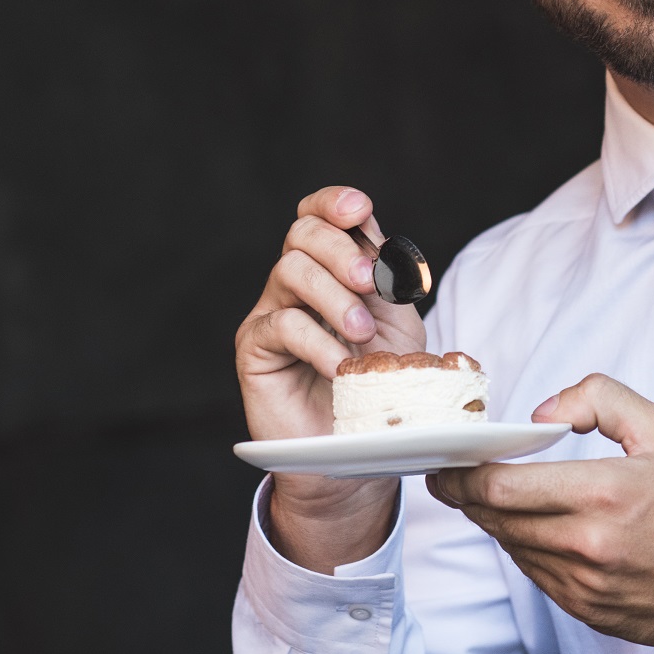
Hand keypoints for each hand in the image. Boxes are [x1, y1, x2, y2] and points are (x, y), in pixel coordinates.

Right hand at [235, 185, 426, 572]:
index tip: (360, 209)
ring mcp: (271, 311)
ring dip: (334, 297)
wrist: (354, 450)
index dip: (334, 202)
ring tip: (363, 334)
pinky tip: (340, 365)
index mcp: (331, 267)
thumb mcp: (399, 329)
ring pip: (290, 270)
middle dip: (341, 249)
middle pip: (303, 232)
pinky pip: (282, 324)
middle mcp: (296, 282)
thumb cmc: (378, 387)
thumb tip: (384, 245)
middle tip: (372, 282)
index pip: (320, 215)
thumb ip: (391, 284)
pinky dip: (319, 341)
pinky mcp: (254, 348)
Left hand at [426, 374, 653, 645]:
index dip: (463, 474)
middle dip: (467, 495)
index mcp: (603, 494)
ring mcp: (586, 586)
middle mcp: (588, 546)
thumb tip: (542, 412)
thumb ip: (598, 399)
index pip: (502, 487)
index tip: (448, 462)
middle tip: (453, 475)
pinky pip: (537, 575)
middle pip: (496, 519)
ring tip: (493, 495)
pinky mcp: (589, 611)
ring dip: (496, 521)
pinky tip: (536, 527)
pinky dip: (527, 548)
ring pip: (512, 548)